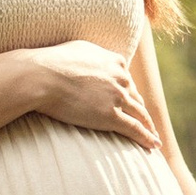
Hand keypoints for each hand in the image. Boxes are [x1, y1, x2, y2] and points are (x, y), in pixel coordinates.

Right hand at [25, 40, 159, 145]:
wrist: (42, 76)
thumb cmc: (52, 62)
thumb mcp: (79, 49)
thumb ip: (93, 57)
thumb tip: (92, 60)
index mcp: (115, 62)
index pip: (127, 81)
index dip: (130, 94)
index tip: (133, 103)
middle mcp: (121, 78)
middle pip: (135, 98)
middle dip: (141, 111)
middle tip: (146, 122)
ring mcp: (117, 97)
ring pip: (139, 114)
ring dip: (149, 126)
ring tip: (153, 137)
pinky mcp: (111, 115)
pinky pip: (134, 129)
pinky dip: (146, 138)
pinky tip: (154, 145)